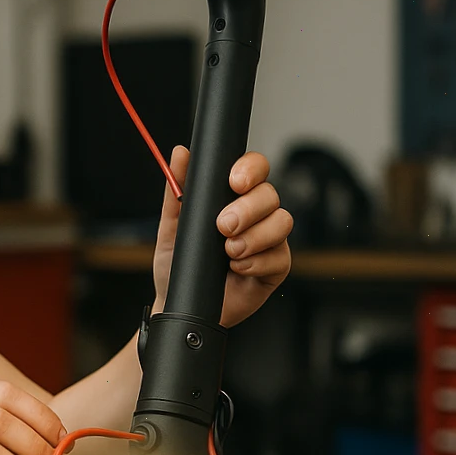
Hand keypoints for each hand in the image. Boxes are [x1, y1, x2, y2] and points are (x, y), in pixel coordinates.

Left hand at [152, 145, 293, 327]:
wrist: (180, 301)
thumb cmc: (179, 262)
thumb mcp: (172, 225)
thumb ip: (176, 189)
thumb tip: (180, 153)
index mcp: (233, 196)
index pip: (254, 169)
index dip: (251, 169)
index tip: (234, 182)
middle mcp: (256, 214)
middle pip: (270, 195)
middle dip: (248, 209)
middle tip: (223, 226)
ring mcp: (269, 240)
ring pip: (282, 222)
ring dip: (254, 236)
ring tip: (229, 251)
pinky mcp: (276, 267)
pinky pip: (280, 257)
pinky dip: (257, 262)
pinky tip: (238, 268)